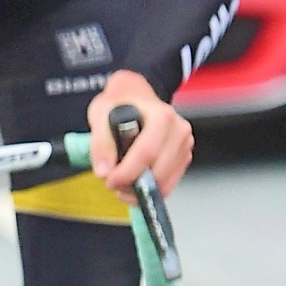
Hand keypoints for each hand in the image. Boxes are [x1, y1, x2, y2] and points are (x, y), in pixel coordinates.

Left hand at [87, 71, 192, 196]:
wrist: (135, 95)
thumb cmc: (119, 103)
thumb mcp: (100, 114)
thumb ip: (101, 143)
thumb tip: (104, 172)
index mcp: (162, 117)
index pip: (147, 153)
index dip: (126, 173)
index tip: (109, 180)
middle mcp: (179, 131)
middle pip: (159, 172)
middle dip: (132, 185)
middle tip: (111, 183)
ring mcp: (184, 145)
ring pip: (165, 182)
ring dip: (140, 190)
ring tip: (120, 182)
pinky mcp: (184, 157)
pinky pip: (169, 183)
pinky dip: (150, 189)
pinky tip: (133, 182)